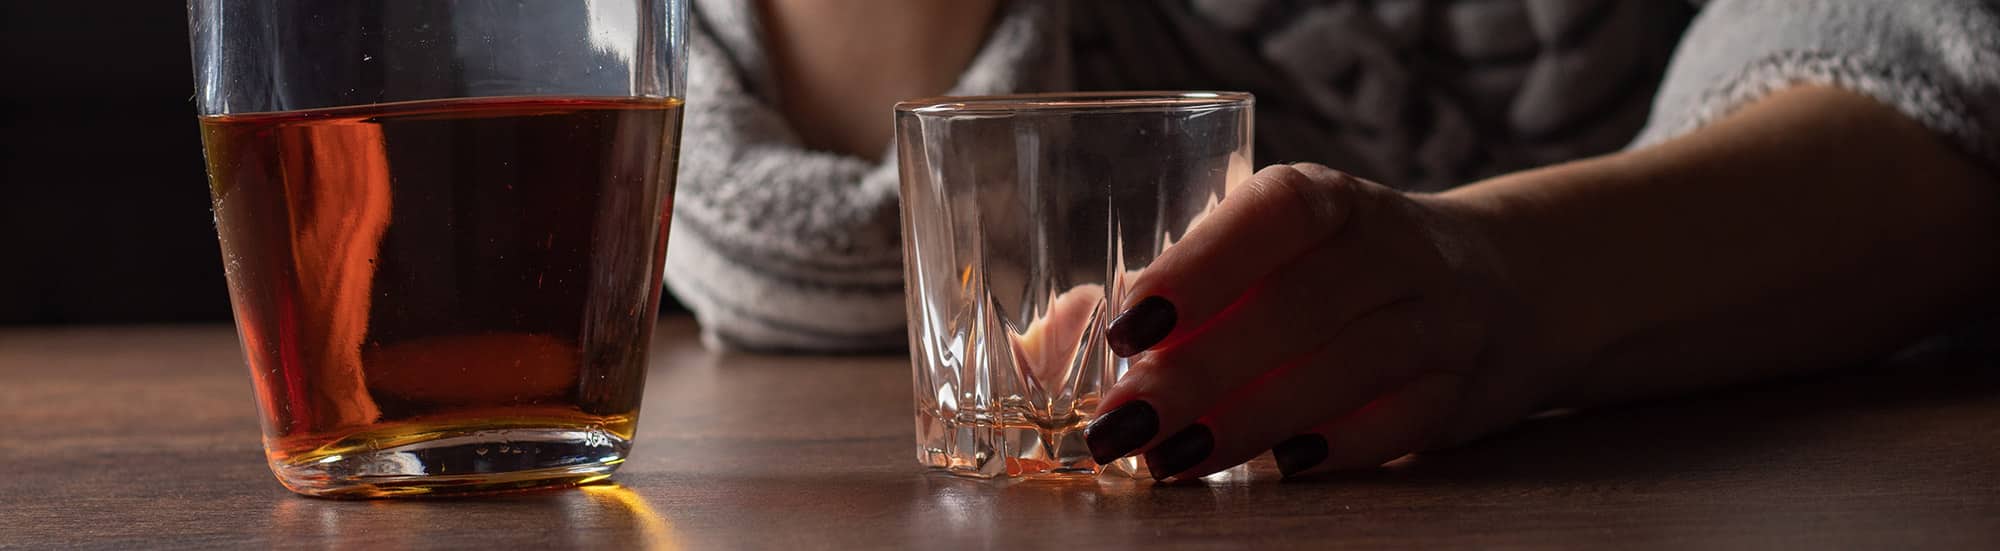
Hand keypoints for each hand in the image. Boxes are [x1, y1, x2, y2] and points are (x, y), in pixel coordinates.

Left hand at [1082, 164, 1534, 480]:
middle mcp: (1389, 248)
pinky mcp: (1460, 390)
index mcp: (1327, 200)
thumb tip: (1047, 339)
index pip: (1273, 214)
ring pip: (1346, 368)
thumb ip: (1174, 290)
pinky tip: (1277, 469)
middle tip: (1121, 423)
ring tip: (1169, 460)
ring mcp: (1437, 318)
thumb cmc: (1332, 272)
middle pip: (1299, 307)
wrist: (1502, 284)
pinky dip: (1337, 448)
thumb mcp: (1271, 253)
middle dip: (1200, 371)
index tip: (1126, 324)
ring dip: (1249, 422)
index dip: (1200, 266)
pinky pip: (1401, 422)